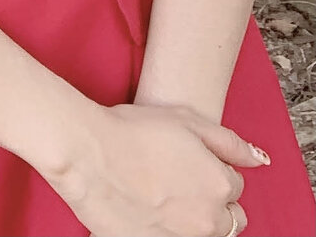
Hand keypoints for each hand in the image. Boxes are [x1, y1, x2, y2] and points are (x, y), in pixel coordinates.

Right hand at [41, 100, 269, 236]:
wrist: (87, 154)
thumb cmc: (134, 131)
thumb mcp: (187, 121)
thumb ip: (230, 143)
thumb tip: (259, 160)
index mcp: (218, 186)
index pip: (234, 186)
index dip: (213, 169)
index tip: (190, 160)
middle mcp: (206, 220)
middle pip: (228, 221)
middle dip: (213, 202)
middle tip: (181, 181)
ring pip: (202, 234)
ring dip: (192, 219)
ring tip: (163, 194)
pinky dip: (166, 228)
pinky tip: (146, 207)